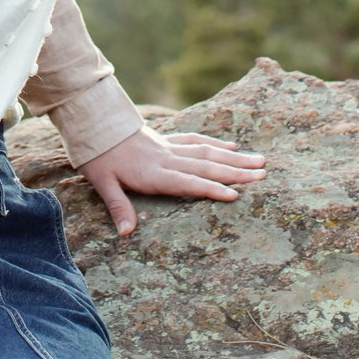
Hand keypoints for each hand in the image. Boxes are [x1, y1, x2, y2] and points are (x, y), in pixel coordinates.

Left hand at [77, 127, 266, 236]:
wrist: (96, 126)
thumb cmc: (99, 157)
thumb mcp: (102, 184)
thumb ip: (118, 207)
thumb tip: (125, 233)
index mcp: (154, 174)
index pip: (188, 182)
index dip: (211, 189)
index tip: (235, 195)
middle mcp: (168, 160)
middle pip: (206, 166)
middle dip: (236, 172)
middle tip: (262, 176)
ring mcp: (170, 148)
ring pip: (207, 152)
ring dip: (234, 157)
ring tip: (259, 161)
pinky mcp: (168, 140)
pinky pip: (196, 140)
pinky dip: (215, 143)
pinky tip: (232, 145)